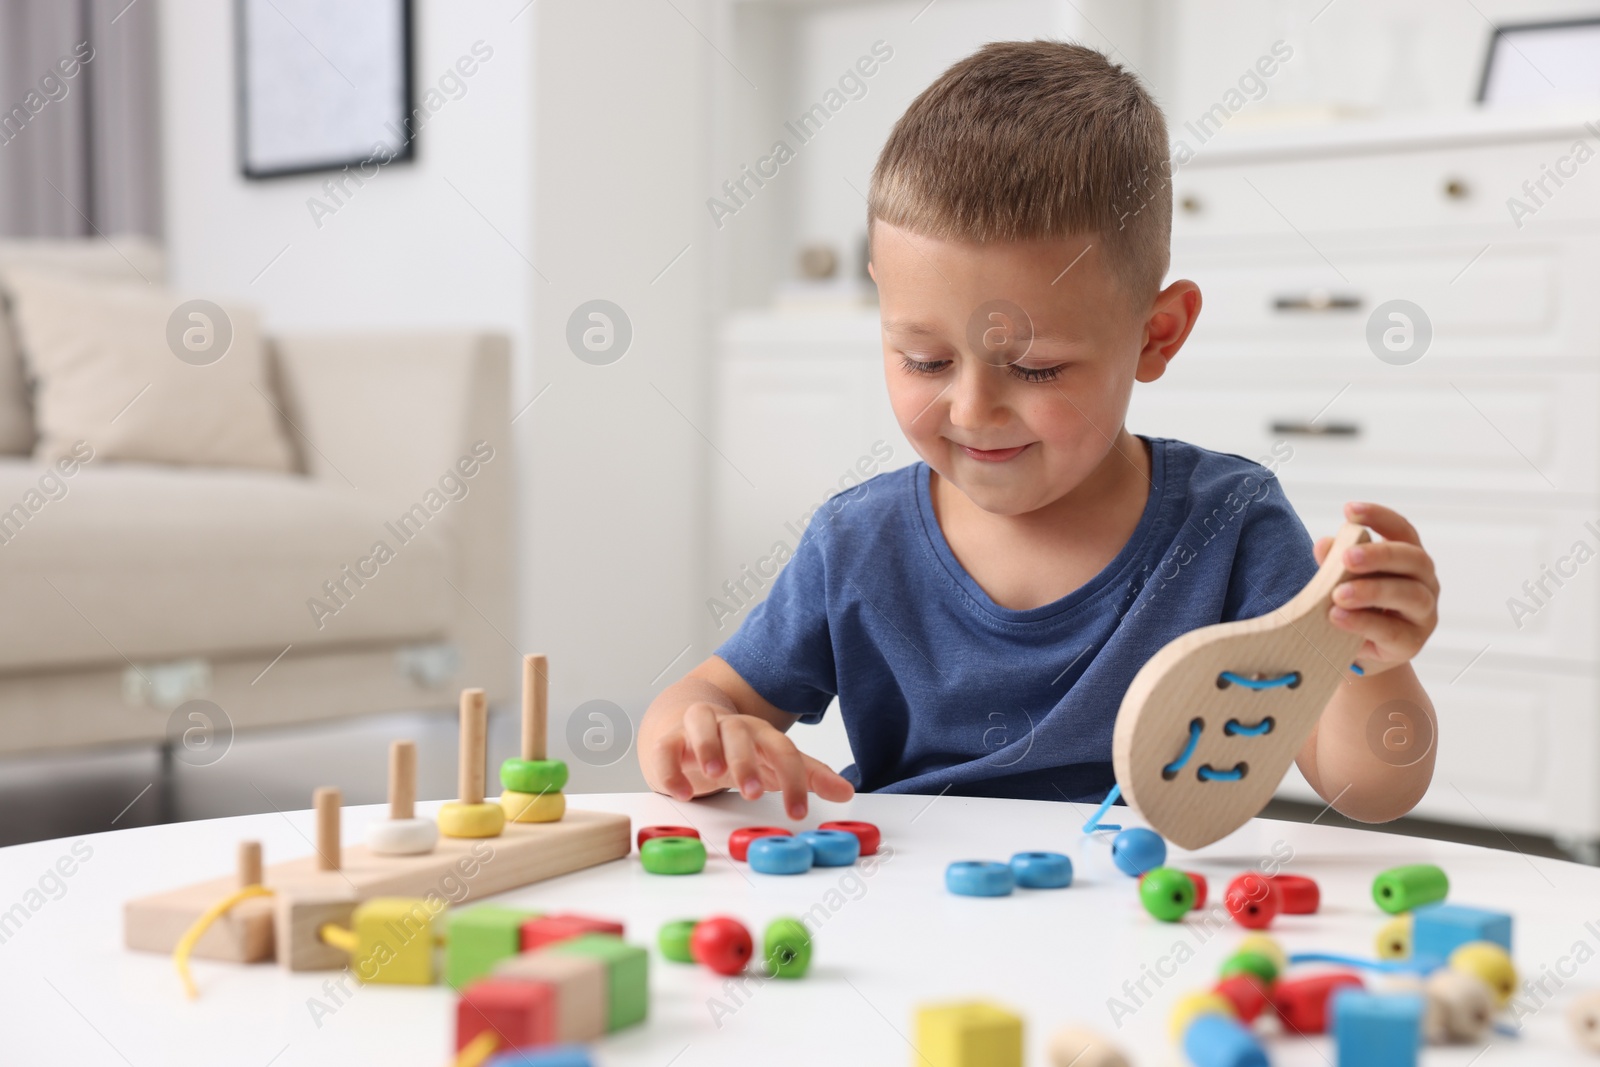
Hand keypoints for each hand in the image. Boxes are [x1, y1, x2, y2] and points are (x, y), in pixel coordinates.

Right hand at [647, 702, 854, 819]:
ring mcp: (697, 728)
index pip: (782, 750)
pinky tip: (679, 791)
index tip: (797, 813)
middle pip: (740, 731)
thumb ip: (807, 776)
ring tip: (714, 774)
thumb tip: (846, 792)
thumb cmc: (737, 750)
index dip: (793, 780)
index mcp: (760, 733)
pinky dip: (670, 767)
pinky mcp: (668, 738)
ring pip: (701, 722)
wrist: (688, 728)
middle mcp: (730, 725)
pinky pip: (666, 746)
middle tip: (753, 792)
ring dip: (708, 746)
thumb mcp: (773, 764)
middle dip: (747, 760)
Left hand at [1313, 502, 1438, 675]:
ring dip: (1372, 591)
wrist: (1361, 654)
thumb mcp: (1342, 581)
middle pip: (1413, 559)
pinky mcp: (1412, 642)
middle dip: (1380, 555)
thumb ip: (1335, 564)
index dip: (1379, 517)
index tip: (1349, 510)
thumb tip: (1324, 544)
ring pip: (1409, 594)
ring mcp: (1423, 613)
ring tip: (1338, 594)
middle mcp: (1424, 581)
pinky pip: (1393, 630)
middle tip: (1347, 557)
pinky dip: (1364, 622)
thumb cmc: (1355, 607)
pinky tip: (1338, 617)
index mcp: (1408, 559)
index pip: (1402, 530)